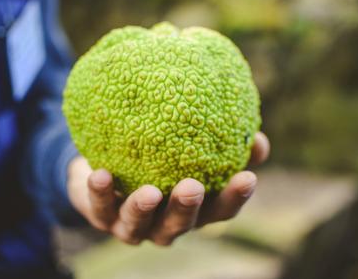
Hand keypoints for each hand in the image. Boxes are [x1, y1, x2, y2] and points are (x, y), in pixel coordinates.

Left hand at [67, 132, 269, 245]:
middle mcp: (164, 223)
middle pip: (180, 224)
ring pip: (139, 224)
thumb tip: (257, 132)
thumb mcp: (185, 150)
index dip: (234, 198)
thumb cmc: (157, 160)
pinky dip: (100, 193)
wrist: (107, 168)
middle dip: (186, 208)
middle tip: (193, 188)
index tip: (248, 177)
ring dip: (144, 209)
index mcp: (191, 210)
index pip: (219, 210)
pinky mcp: (102, 216)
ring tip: (149, 193)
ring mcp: (133, 225)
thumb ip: (216, 142)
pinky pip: (100, 207)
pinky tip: (101, 174)